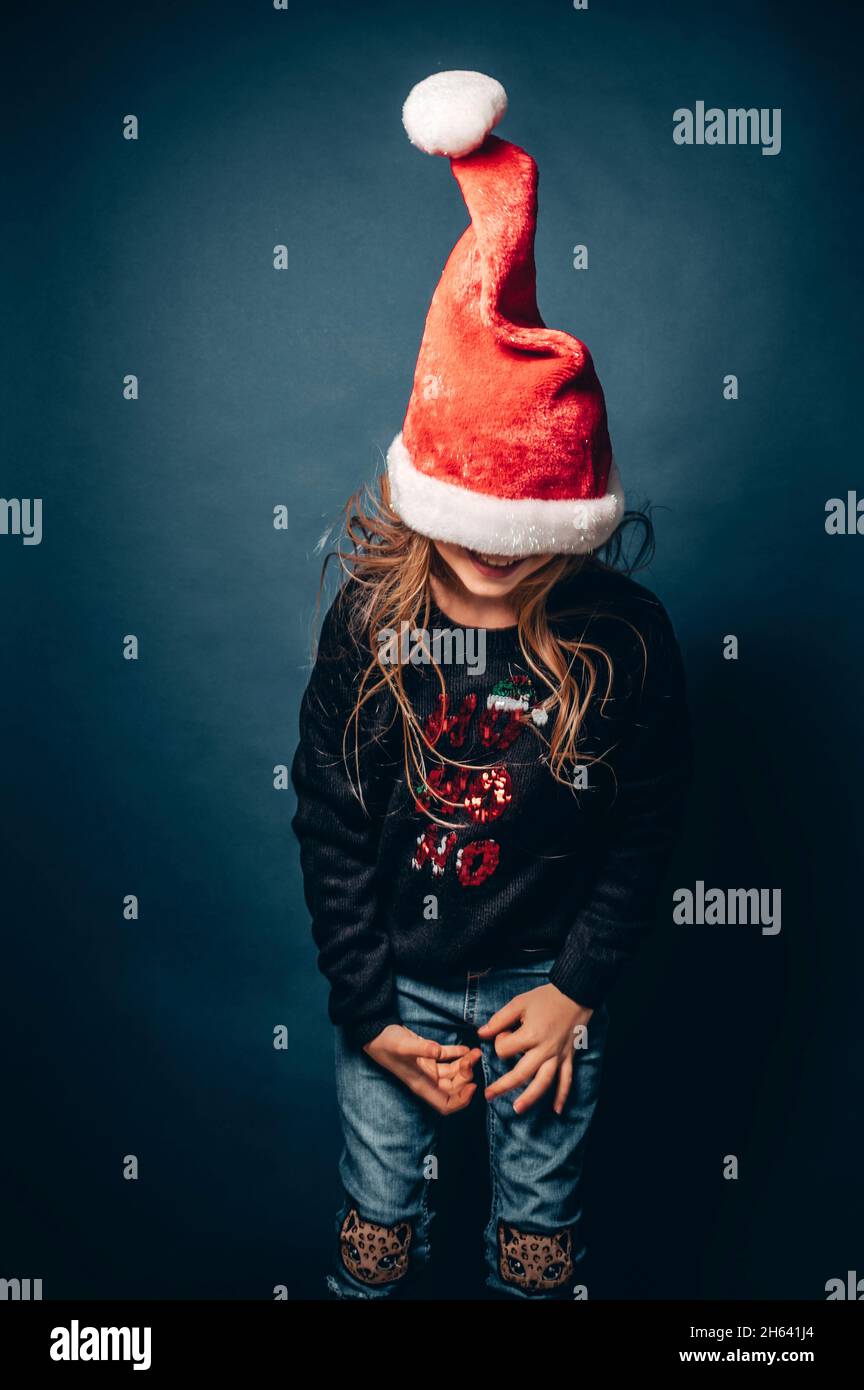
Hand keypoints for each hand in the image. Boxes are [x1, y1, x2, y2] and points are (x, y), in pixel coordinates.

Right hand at [364, 1024, 481, 1114]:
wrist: (375, 1031)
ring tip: (475, 1052)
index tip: (472, 1086)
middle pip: (453, 1088)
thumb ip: (422, 1048)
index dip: (461, 1101)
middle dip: (465, 1078)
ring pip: (453, 1072)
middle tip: (472, 1061)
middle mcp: (426, 1079)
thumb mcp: (403, 1046)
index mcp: (422, 1084)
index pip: (446, 1105)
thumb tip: (438, 1051)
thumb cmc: (386, 1043)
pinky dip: (458, 1054)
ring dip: (465, 1064)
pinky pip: (447, 1058)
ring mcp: (427, 1067)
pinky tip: (466, 1048)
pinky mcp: (427, 1054)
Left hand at [477, 984, 592, 1115]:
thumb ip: (499, 1020)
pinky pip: (567, 1080)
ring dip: (531, 1098)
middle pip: (521, 1074)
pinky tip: (557, 1110)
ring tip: (517, 1109)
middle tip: (488, 1095)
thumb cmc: (545, 998)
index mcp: (531, 1035)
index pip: (506, 1049)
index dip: (500, 1042)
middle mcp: (545, 1049)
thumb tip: (481, 1033)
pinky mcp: (569, 1057)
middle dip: (503, 1086)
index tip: (505, 1032)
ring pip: (544, 1082)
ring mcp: (558, 1055)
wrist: (575, 994)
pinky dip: (562, 1095)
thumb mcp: (519, 1003)